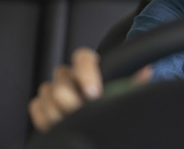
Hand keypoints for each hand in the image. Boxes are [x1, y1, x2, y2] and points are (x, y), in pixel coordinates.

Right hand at [28, 47, 152, 132]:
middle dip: (71, 101)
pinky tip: (58, 125)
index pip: (83, 58)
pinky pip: (36, 106)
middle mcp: (70, 76)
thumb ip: (132, 83)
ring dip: (59, 111)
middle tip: (82, 114)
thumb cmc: (109, 104)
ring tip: (72, 122)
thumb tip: (146, 71)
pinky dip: (45, 118)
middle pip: (61, 80)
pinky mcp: (42, 105)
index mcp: (90, 68)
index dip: (86, 73)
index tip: (93, 93)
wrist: (94, 122)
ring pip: (47, 92)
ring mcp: (53, 90)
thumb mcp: (122, 93)